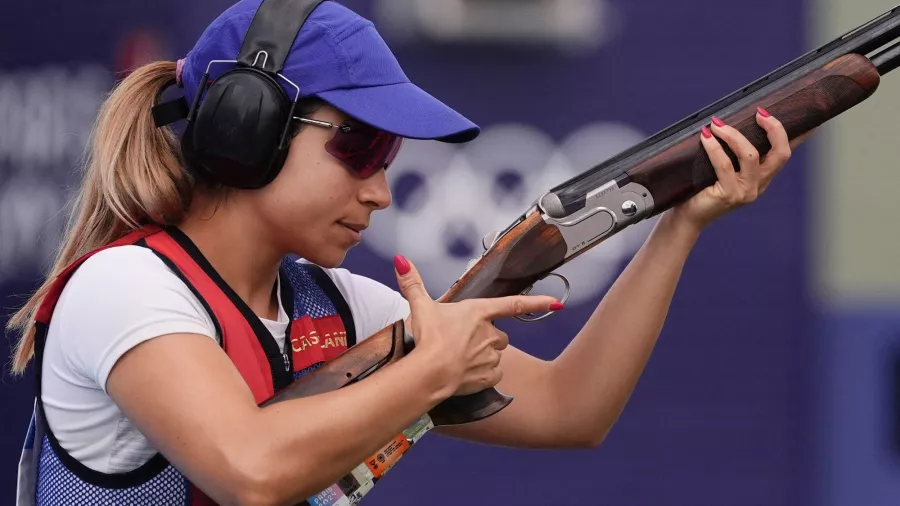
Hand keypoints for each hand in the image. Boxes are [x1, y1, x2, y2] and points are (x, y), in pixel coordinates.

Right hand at [392, 255, 560, 395]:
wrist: (429, 373)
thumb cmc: (427, 338)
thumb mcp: (420, 306)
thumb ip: (413, 283)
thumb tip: (401, 260)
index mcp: (479, 312)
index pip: (514, 304)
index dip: (537, 302)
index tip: (556, 302)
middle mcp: (490, 333)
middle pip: (498, 334)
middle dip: (485, 336)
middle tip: (461, 340)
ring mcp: (491, 355)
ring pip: (495, 353)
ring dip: (483, 354)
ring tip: (459, 357)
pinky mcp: (489, 376)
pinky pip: (493, 373)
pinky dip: (483, 373)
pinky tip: (466, 372)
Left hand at [671, 107, 812, 230]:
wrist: (688, 218)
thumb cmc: (702, 190)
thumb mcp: (722, 169)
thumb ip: (732, 152)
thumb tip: (725, 123)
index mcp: (762, 177)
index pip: (785, 154)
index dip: (799, 137)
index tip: (809, 120)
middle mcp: (759, 185)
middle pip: (781, 154)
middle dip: (774, 129)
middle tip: (759, 113)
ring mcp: (746, 191)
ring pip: (751, 155)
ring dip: (734, 135)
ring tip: (716, 124)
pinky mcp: (729, 195)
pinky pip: (724, 165)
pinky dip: (715, 147)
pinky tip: (705, 137)